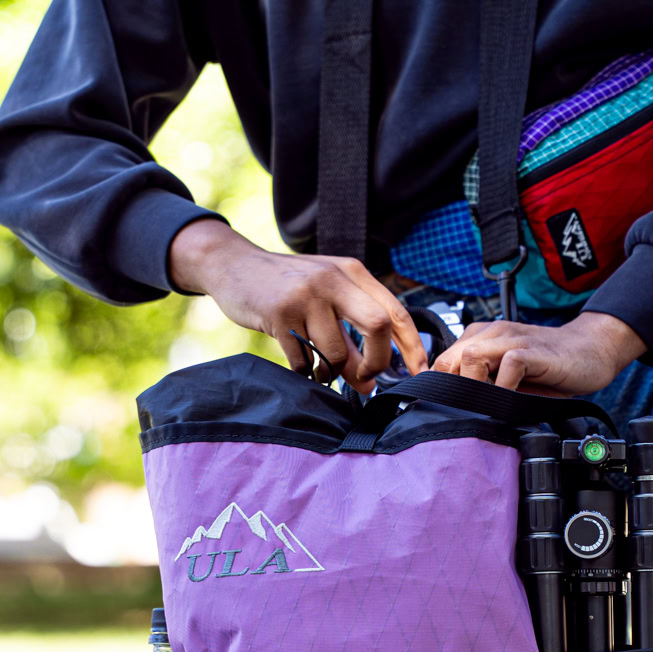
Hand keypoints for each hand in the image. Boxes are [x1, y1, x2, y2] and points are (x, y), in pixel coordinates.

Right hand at [168, 219, 426, 392]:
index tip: (419, 372)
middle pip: (377, 326)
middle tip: (366, 379)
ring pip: (336, 351)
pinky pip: (304, 360)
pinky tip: (300, 363)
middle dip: (377, 361)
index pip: (395, 311)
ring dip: (332, 372)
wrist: (233, 266)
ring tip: (321, 370)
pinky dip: (306, 371)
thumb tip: (369, 384)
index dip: (412, 346)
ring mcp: (306, 295)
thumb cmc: (286, 288)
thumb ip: (350, 340)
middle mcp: (333, 279)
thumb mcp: (324, 303)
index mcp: (352, 273)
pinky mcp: (279, 313)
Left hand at [432, 311, 646, 393]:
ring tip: (484, 407)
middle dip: (450, 391)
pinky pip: (509, 364)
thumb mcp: (507, 380)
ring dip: (473, 386)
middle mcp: (492, 334)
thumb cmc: (548, 369)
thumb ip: (482, 388)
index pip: (441, 364)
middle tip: (463, 414)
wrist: (591, 351)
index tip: (443, 413)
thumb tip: (453, 414)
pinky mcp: (533, 350)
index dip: (438, 390)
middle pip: (449, 360)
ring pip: (472, 356)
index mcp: (480, 339)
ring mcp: (513, 340)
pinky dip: (505, 387)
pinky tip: (510, 401)